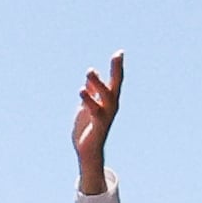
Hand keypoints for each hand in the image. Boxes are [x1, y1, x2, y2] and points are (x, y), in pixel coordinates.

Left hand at [69, 55, 125, 189]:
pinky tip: (82, 90)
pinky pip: (95, 110)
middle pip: (115, 86)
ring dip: (98, 83)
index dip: (117, 67)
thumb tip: (92, 72)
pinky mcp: (98, 124)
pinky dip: (89, 100)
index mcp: (108, 101)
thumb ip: (91, 89)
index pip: (115, 81)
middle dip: (117, 71)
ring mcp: (106, 115)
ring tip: (89, 70)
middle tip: (117, 56)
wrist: (87, 149)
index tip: (120, 52)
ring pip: (106, 96)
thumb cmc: (88, 127)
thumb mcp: (88, 104)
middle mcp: (111, 106)